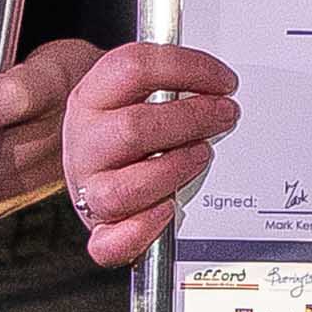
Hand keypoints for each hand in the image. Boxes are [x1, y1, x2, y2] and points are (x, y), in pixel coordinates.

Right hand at [61, 39, 238, 268]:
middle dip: (191, 119)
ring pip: (123, 188)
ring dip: (172, 170)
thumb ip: (169, 83)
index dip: (186, 69)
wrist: (90, 159)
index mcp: (92, 99)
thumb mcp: (135, 93)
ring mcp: (89, 188)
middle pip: (133, 128)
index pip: (133, 68)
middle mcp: (86, 143)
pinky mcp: (99, 229)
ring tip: (203, 156)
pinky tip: (168, 211)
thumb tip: (220, 83)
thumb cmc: (124, 125)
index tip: (224, 81)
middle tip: (226, 115)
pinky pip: (110, 242)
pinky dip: (142, 230)